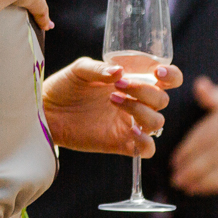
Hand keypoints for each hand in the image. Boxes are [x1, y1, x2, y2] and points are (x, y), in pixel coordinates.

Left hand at [42, 56, 179, 156]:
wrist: (45, 111)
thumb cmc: (64, 86)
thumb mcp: (79, 70)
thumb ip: (99, 69)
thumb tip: (118, 72)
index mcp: (133, 81)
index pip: (167, 79)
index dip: (171, 75)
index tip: (156, 72)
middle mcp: (136, 102)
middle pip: (162, 100)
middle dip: (144, 91)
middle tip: (118, 86)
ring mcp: (129, 124)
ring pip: (157, 122)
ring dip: (140, 110)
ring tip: (112, 100)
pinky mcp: (121, 143)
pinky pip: (147, 149)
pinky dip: (146, 142)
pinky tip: (131, 131)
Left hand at [169, 76, 217, 195]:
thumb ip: (212, 94)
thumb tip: (200, 85)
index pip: (205, 136)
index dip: (188, 150)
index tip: (173, 161)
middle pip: (212, 155)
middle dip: (192, 169)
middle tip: (175, 179)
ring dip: (201, 180)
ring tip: (184, 187)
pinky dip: (215, 185)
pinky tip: (200, 189)